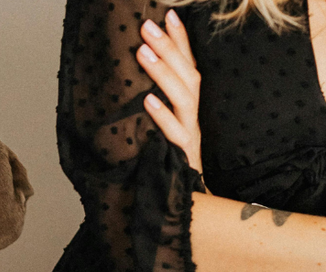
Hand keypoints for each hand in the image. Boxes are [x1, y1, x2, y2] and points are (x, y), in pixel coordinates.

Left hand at [137, 10, 202, 173]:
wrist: (182, 199)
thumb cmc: (165, 159)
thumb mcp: (159, 126)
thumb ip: (153, 101)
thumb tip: (132, 75)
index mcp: (188, 105)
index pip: (189, 65)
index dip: (181, 40)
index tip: (168, 13)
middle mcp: (193, 115)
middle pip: (188, 75)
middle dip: (169, 48)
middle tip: (147, 26)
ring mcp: (190, 134)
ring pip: (184, 98)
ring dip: (164, 74)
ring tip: (143, 53)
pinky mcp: (183, 155)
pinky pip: (175, 133)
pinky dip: (162, 116)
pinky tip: (147, 101)